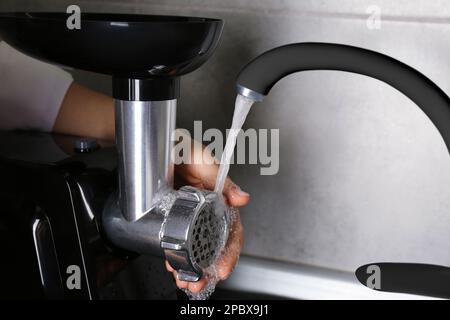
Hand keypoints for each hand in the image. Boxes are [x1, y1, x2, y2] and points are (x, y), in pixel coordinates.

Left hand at [166, 134, 249, 292]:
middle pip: (214, 247)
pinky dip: (176, 259)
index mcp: (219, 201)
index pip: (231, 230)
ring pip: (195, 250)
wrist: (154, 147)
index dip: (230, 251)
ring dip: (192, 269)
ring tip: (185, 281)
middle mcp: (206, 212)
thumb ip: (224, 181)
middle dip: (209, 268)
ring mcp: (188, 219)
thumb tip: (243, 199)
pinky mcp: (172, 221)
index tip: (223, 267)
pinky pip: (177, 244)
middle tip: (199, 282)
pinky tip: (172, 267)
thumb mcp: (205, 162)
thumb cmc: (182, 148)